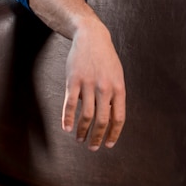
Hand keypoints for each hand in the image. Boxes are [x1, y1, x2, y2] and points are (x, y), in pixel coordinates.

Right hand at [63, 21, 125, 150]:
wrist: (92, 37)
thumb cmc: (106, 59)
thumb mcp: (117, 76)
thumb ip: (114, 96)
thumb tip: (110, 118)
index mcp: (119, 88)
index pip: (119, 118)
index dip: (114, 134)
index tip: (108, 144)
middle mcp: (105, 88)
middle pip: (102, 120)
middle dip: (97, 138)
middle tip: (93, 148)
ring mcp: (88, 84)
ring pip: (85, 116)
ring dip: (82, 131)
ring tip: (80, 139)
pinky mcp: (73, 81)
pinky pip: (70, 105)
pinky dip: (67, 119)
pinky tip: (67, 128)